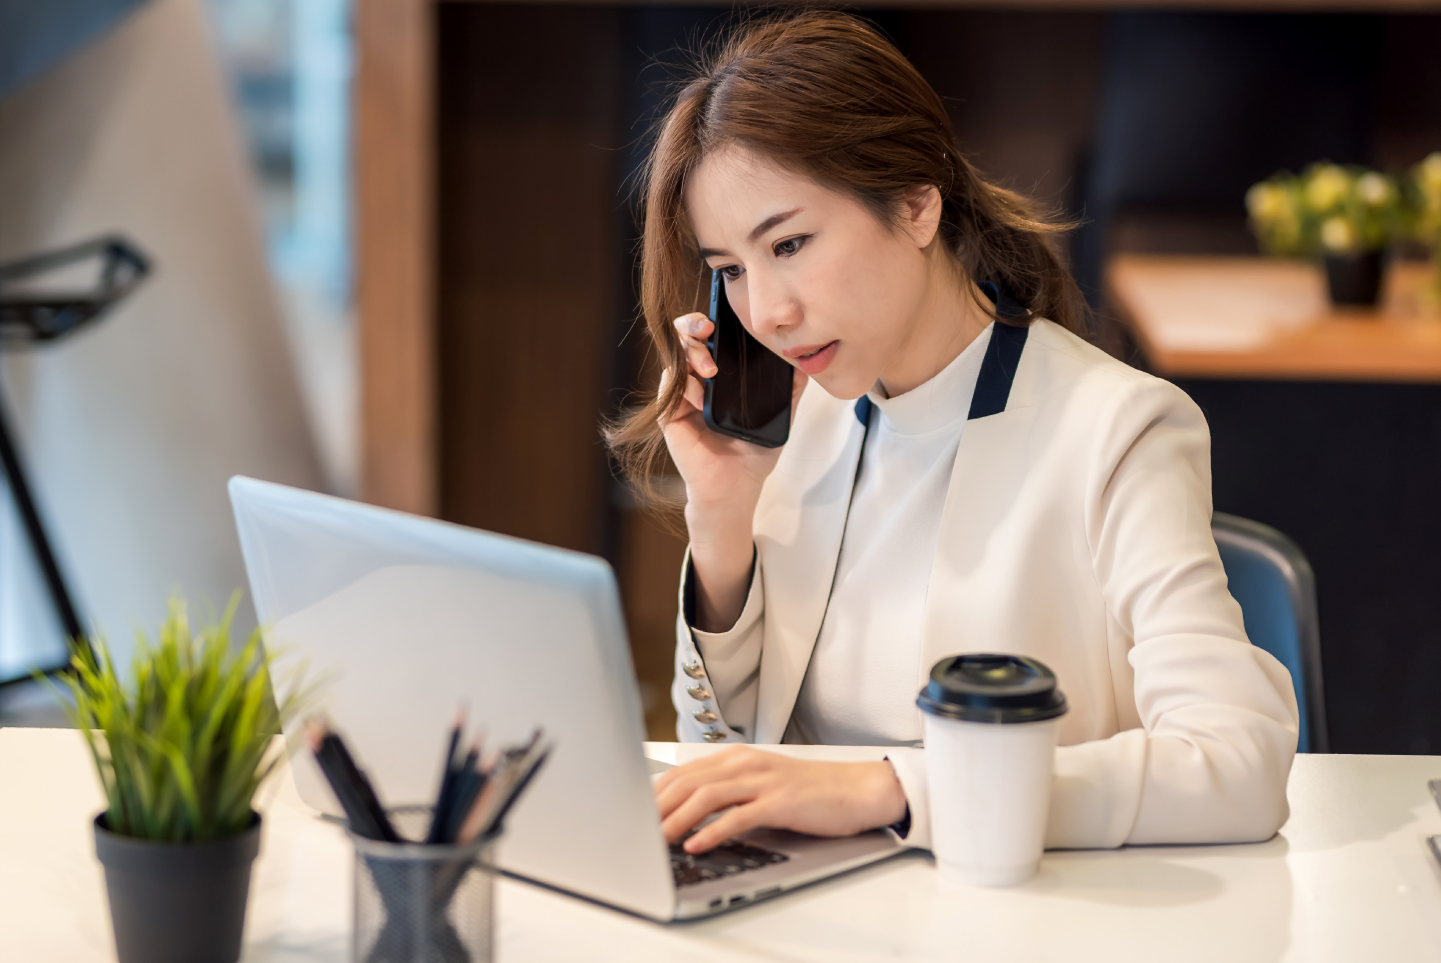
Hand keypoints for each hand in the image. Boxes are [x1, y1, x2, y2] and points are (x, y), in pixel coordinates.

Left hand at [654, 746, 907, 853]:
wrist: (855, 789)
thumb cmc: (809, 791)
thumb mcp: (762, 783)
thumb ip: (729, 792)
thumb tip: (690, 814)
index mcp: (737, 757)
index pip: (683, 773)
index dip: (655, 793)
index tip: (634, 812)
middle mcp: (745, 764)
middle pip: (688, 782)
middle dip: (657, 808)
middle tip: (637, 830)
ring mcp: (762, 781)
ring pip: (707, 796)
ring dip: (677, 819)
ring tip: (658, 840)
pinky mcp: (779, 802)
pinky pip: (737, 817)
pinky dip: (712, 832)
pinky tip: (697, 845)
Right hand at [662, 313, 806, 630]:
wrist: (737, 488)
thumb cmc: (754, 453)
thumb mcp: (780, 416)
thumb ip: (791, 391)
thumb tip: (806, 364)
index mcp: (722, 374)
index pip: (713, 337)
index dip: (714, 322)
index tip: (724, 319)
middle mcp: (698, 380)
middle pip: (687, 337)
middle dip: (694, 325)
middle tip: (708, 330)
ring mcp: (682, 396)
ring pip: (675, 357)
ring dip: (692, 354)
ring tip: (710, 369)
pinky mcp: (671, 415)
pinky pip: (670, 388)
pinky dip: (686, 386)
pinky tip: (702, 397)